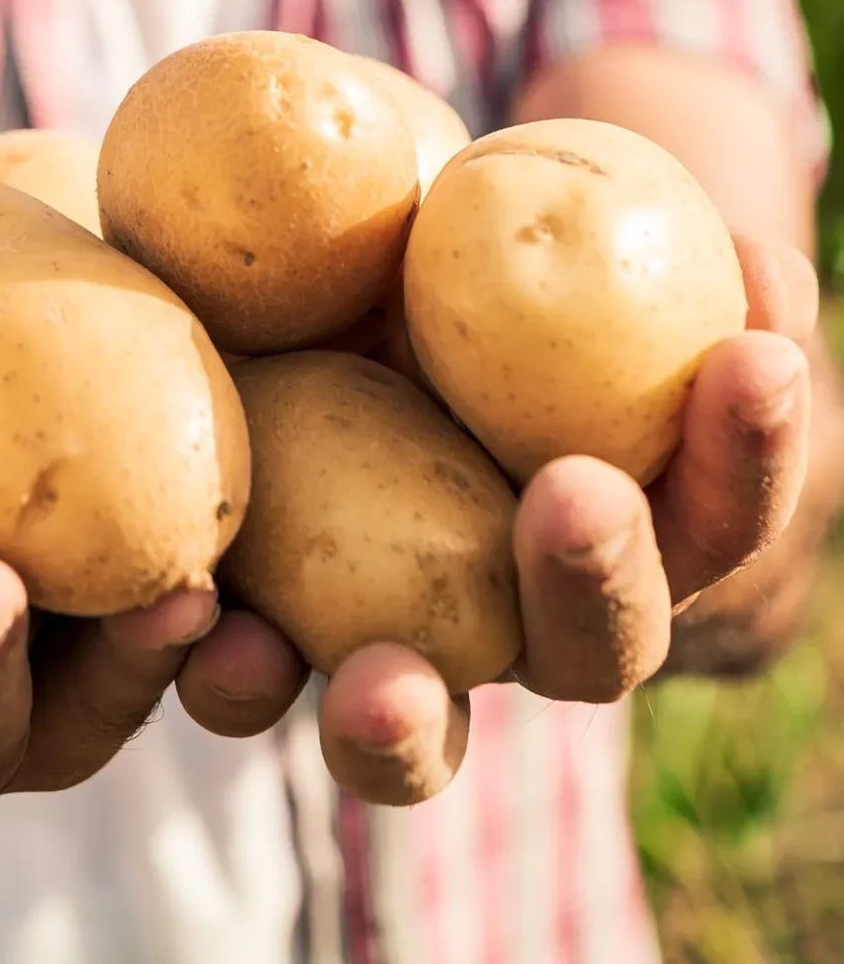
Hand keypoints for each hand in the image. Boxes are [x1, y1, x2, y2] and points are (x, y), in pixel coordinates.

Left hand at [179, 234, 818, 804]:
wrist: (267, 291)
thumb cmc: (443, 257)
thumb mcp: (522, 227)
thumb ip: (630, 245)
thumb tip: (759, 259)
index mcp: (620, 525)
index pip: (719, 511)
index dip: (752, 449)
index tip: (751, 359)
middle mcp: (513, 618)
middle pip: (589, 650)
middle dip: (598, 582)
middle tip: (580, 494)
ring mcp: (386, 650)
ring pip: (412, 736)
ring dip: (401, 724)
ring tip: (379, 685)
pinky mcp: (252, 639)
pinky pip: (243, 677)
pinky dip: (229, 663)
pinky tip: (204, 621)